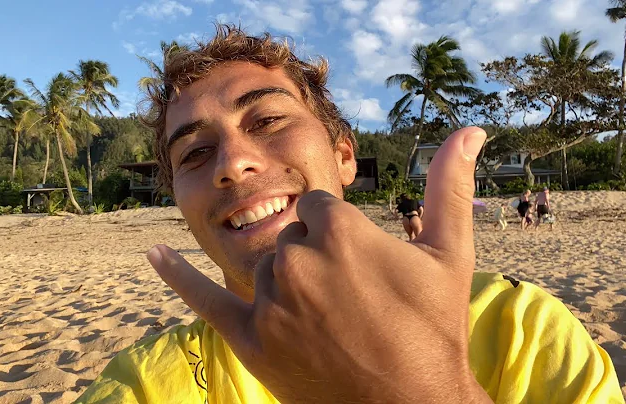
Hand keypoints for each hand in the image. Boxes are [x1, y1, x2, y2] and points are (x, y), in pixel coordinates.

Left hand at [148, 127, 491, 402]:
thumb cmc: (433, 329)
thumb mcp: (450, 254)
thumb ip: (451, 186)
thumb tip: (471, 130)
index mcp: (339, 229)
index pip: (319, 208)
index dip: (342, 237)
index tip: (361, 269)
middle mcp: (297, 260)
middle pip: (291, 236)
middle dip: (316, 259)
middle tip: (351, 302)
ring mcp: (269, 302)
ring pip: (267, 269)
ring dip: (290, 287)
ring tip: (331, 323)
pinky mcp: (249, 339)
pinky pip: (203, 299)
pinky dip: (177, 276)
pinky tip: (154, 254)